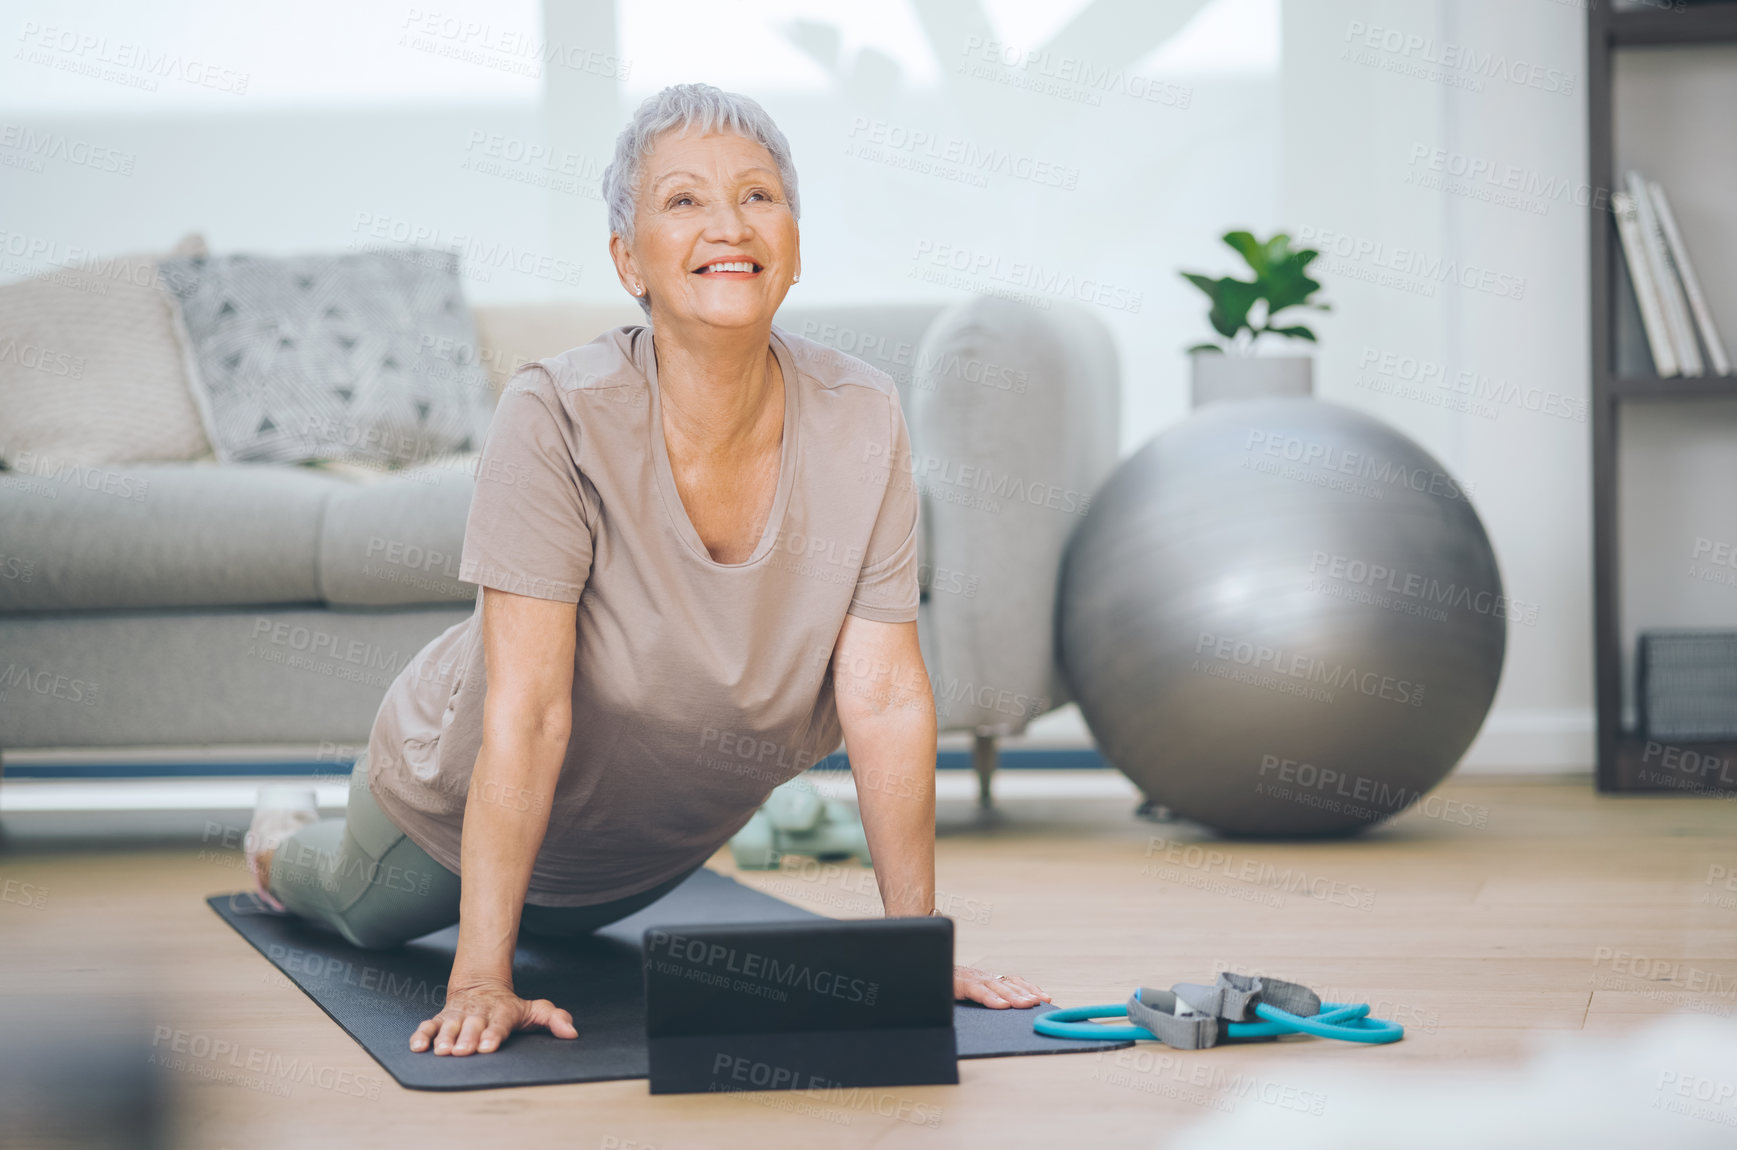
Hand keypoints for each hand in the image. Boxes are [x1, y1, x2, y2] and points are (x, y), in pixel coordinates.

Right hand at [409, 977, 576, 1055]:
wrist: (481, 987)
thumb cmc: (510, 1007)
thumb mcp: (535, 1009)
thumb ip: (554, 1018)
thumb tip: (572, 1033)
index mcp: (501, 1012)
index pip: (498, 1024)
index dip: (493, 1035)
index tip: (489, 1047)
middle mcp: (478, 1013)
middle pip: (471, 1026)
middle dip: (467, 1038)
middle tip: (462, 1052)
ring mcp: (458, 1016)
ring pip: (449, 1026)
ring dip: (444, 1038)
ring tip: (442, 1051)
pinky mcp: (441, 1019)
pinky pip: (429, 1026)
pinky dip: (422, 1035)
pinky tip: (417, 1047)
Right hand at [954, 964, 1051, 1008]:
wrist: (926, 972)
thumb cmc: (948, 986)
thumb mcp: (970, 992)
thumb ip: (986, 997)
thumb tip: (1006, 1009)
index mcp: (986, 978)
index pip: (1013, 981)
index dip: (1030, 988)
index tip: (1045, 998)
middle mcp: (982, 976)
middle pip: (1010, 984)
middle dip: (1027, 993)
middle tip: (1041, 1002)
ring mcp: (972, 979)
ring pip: (998, 987)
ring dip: (1015, 996)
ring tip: (1028, 1004)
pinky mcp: (960, 984)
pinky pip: (978, 991)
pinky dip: (991, 998)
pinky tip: (1002, 1005)